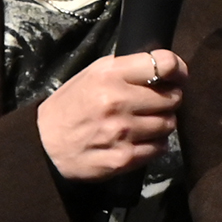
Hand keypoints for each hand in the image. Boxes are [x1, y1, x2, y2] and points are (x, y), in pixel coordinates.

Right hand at [36, 48, 185, 182]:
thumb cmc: (72, 105)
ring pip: (169, 124)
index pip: (163, 63)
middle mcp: (117, 101)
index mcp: (109, 74)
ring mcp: (122, 131)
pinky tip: (139, 139)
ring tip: (145, 122)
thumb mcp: (92, 74)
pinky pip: (159, 148)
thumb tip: (166, 68)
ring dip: (162, 123)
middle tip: (156, 103)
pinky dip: (154, 144)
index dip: (177, 69)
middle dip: (169, 99)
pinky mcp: (123, 158)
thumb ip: (127, 69)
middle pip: (172, 97)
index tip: (177, 75)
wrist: (44, 144)